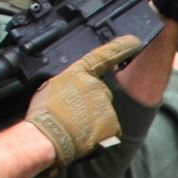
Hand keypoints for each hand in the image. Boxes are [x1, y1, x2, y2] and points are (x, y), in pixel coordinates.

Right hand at [23, 35, 142, 169]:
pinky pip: (107, 126)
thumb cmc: (44, 113)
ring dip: (92, 117)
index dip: (120, 47)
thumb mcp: (51, 86)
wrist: (48, 137)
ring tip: (72, 124)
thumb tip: (79, 81)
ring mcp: (107, 105)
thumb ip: (71, 80)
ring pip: (103, 110)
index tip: (133, 40)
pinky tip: (83, 134)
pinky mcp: (113, 123)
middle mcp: (97, 86)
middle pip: (99, 91)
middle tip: (70, 112)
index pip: (103, 56)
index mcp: (80, 74)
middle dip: (89, 101)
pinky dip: (98, 131)